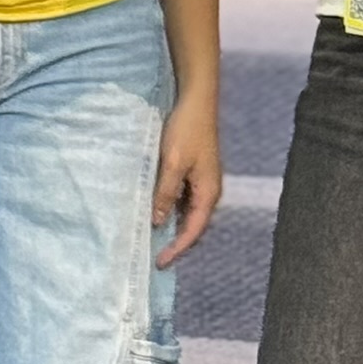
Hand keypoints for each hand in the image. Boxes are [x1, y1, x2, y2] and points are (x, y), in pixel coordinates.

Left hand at [152, 91, 221, 266]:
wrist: (196, 101)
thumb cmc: (186, 130)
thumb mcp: (172, 163)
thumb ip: (165, 193)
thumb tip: (158, 222)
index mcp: (209, 193)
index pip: (193, 231)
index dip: (177, 249)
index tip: (159, 262)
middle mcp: (209, 191)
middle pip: (193, 226)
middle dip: (176, 242)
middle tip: (154, 256)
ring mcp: (203, 182)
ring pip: (188, 213)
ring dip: (173, 226)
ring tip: (152, 238)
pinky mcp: (195, 172)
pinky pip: (184, 199)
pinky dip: (172, 209)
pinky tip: (156, 210)